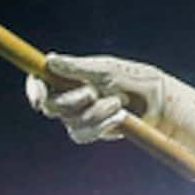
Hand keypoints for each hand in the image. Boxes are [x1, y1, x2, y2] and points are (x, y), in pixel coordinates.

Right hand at [24, 52, 194, 160]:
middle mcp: (73, 95)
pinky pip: (81, 135)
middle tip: (93, 93)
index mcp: (73, 75)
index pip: (41, 81)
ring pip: (68, 122)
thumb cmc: (136, 80)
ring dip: (94, 114)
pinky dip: (100, 127)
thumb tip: (50, 60)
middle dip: (72, 101)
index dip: (34, 89)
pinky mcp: (92, 131)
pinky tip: (119, 118)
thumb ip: (77, 67)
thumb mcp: (107, 70)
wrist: (161, 104)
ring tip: (118, 104)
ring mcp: (81, 115)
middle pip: (50, 106)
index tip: (38, 96)